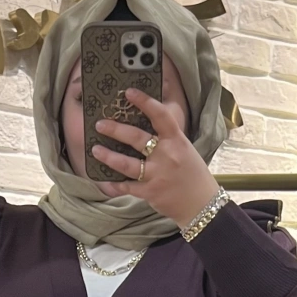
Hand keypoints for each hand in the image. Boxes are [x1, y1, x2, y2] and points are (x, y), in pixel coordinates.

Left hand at [91, 88, 219, 227]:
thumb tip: (146, 121)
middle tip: (100, 124)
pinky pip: (127, 187)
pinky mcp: (150, 192)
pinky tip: (104, 181)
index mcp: (177, 140)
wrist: (201, 204)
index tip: (129, 93)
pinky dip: (114, 185)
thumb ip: (167, 137)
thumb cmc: (193, 174)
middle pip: (136, 138)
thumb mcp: (185, 149)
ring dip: (108, 156)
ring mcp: (157, 175)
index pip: (160, 116)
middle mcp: (167, 155)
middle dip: (115, 130)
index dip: (144, 102)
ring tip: (95, 150)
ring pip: (127, 164)